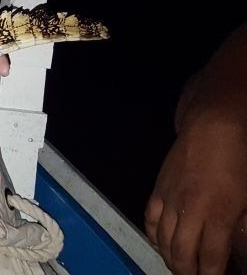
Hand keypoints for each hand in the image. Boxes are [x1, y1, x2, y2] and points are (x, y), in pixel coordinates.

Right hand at [145, 119, 246, 274]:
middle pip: (182, 255)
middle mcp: (190, 211)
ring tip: (180, 267)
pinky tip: (161, 245)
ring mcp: (170, 200)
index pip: (210, 259)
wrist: (214, 128)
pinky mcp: (158, 189)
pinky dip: (154, 237)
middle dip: (187, 273)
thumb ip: (236, 224)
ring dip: (171, 259)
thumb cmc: (240, 160)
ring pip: (163, 241)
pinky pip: (150, 220)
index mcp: (218, 215)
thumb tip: (229, 245)